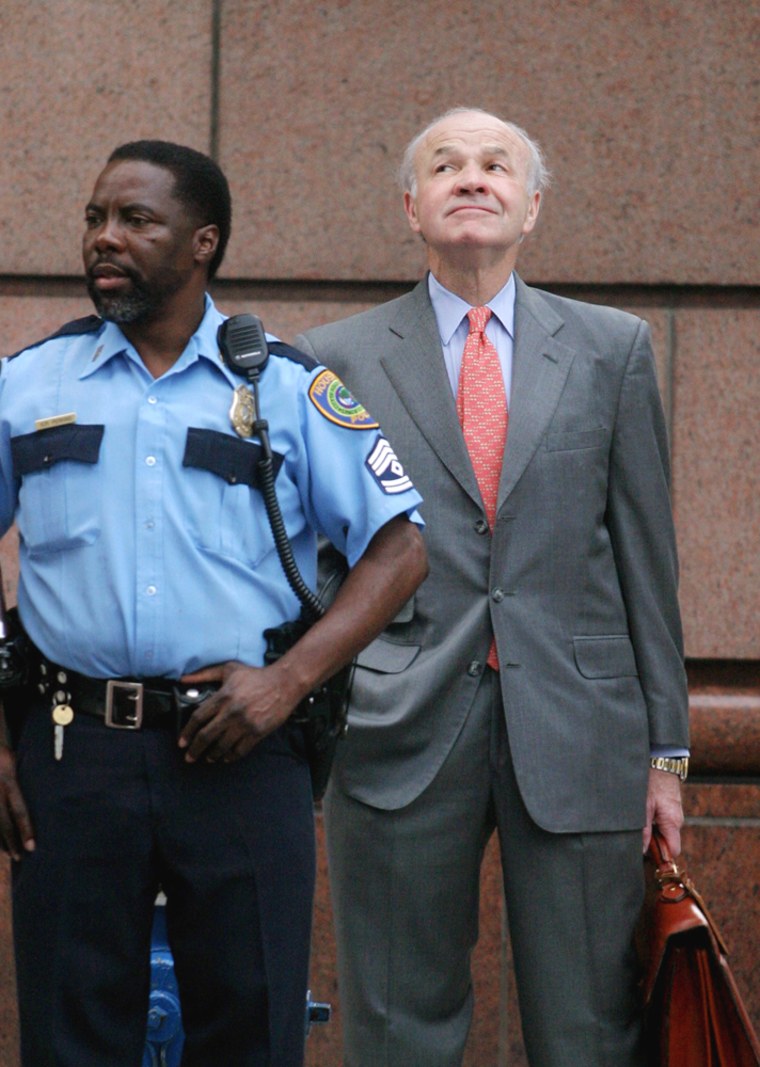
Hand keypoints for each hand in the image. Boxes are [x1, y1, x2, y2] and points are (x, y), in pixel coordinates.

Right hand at [0, 743, 34, 860]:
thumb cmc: (5, 755)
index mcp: (9, 778)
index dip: (25, 829)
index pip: (18, 809)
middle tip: (20, 857)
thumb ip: (27, 780)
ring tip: (10, 854)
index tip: (31, 847)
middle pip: (3, 821)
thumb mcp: (18, 761)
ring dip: (1, 840)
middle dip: (11, 841)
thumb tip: (49, 797)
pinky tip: (1, 844)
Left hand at [177, 660, 296, 764]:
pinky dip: (230, 757)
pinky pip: (240, 750)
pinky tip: (226, 757)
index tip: (182, 742)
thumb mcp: (229, 669)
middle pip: (206, 736)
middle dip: (195, 749)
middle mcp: (232, 712)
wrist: (284, 683)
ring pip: (222, 746)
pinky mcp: (257, 732)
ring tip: (208, 758)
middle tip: (190, 757)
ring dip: (212, 755)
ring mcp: (245, 724)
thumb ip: (205, 674)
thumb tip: (184, 679)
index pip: (198, 718)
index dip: (187, 732)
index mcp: (223, 697)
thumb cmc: (256, 676)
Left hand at [643, 768, 683, 856]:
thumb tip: (642, 850)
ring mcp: (674, 813)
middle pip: (667, 842)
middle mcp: (677, 820)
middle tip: (636, 836)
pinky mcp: (670, 807)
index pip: (673, 851)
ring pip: (663, 831)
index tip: (646, 855)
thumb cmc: (651, 781)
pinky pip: (662, 821)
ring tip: (637, 821)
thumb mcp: (643, 806)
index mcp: (673, 822)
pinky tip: (642, 813)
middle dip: (652, 843)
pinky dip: (652, 822)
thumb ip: (643, 829)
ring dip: (651, 831)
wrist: (660, 760)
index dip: (660, 856)